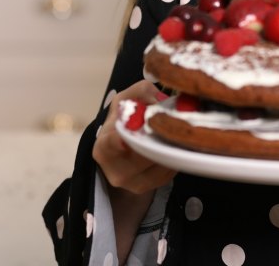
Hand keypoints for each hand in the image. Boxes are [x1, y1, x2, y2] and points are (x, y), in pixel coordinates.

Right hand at [93, 80, 176, 258]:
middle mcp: (114, 169)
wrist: (122, 148)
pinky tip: (172, 146)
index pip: (110, 145)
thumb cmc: (124, 120)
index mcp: (103, 146)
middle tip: (173, 123)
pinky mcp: (148, 187)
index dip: (120, 141)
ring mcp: (131, 183)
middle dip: (159, 138)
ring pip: (160, 163)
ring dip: (171, 146)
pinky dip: (173, 156)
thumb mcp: (127, 99)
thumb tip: (159, 98)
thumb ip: (141, 92)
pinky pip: (168, 171)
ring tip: (174, 132)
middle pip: (143, 155)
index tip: (128, 137)